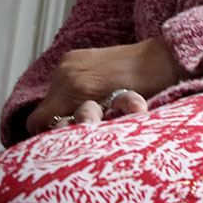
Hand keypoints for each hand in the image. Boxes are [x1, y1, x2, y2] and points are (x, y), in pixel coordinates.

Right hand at [25, 37, 184, 137]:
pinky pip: (60, 83)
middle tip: (78, 131)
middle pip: (42, 110)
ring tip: (89, 113)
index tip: (63, 143)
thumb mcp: (118, 120)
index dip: (48, 136)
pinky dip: (69, 94)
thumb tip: (69, 146)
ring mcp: (69, 62)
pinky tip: (90, 98)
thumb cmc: (150, 95)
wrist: (165, 61)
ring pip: (51, 97)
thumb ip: (89, 129)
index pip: (37, 122)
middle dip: (57, 123)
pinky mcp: (74, 57)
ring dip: (63, 108)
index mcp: (76, 89)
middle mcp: (67, 73)